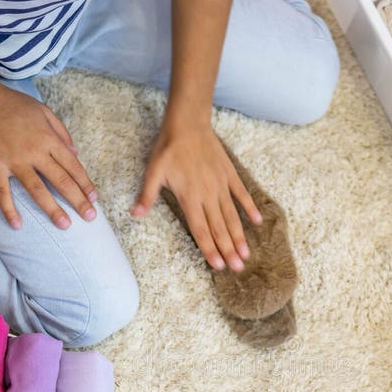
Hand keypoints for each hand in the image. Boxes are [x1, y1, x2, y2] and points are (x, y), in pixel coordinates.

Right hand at [0, 83, 97, 229]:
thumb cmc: (14, 104)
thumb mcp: (44, 111)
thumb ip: (62, 133)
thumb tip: (76, 153)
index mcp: (49, 139)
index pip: (73, 166)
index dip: (85, 184)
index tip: (94, 199)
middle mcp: (35, 152)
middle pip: (61, 181)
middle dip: (78, 201)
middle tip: (90, 217)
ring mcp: (14, 161)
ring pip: (37, 190)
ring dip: (52, 209)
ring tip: (65, 225)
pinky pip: (2, 191)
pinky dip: (8, 209)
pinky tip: (17, 225)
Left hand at [131, 122, 261, 271]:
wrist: (188, 122)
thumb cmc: (168, 148)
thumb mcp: (153, 172)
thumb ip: (147, 196)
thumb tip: (134, 215)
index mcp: (190, 198)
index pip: (201, 230)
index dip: (209, 250)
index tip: (218, 265)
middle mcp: (208, 195)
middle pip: (219, 229)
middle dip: (228, 251)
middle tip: (238, 269)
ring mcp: (221, 185)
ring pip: (232, 216)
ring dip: (239, 236)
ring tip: (246, 254)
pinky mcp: (229, 175)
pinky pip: (241, 194)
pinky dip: (249, 208)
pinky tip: (257, 221)